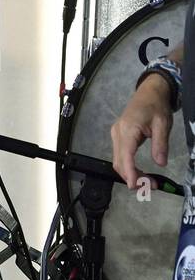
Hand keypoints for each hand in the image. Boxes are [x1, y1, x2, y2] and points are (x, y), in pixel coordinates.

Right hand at [110, 74, 173, 189]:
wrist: (149, 92)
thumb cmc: (156, 107)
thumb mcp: (163, 124)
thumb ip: (160, 144)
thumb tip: (160, 164)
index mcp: (128, 129)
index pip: (125, 155)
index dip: (130, 172)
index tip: (135, 186)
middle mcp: (117, 133)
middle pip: (118, 161)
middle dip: (132, 177)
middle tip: (151, 186)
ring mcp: (116, 134)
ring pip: (117, 160)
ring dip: (130, 173)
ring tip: (148, 181)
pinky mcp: (118, 136)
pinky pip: (119, 155)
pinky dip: (128, 166)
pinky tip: (139, 171)